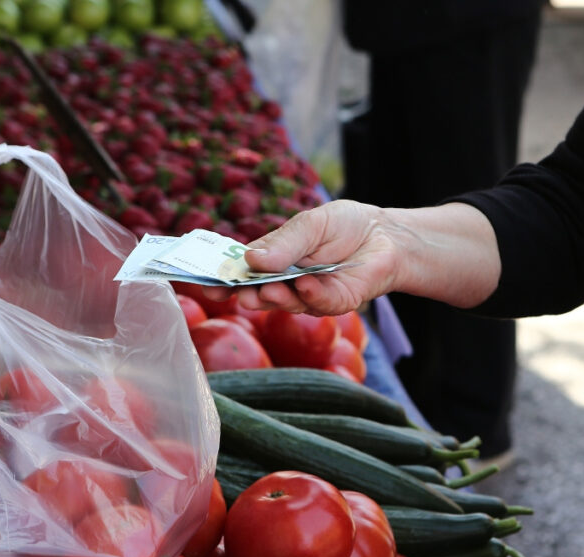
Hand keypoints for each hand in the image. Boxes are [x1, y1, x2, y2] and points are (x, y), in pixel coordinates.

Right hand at [201, 199, 500, 314]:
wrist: (386, 236)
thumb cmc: (345, 226)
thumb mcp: (310, 224)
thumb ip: (283, 242)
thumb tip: (251, 259)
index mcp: (271, 261)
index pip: (237, 272)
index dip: (216, 278)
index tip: (197, 280)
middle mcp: (284, 283)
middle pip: (254, 294)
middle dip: (242, 294)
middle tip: (233, 292)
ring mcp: (307, 297)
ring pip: (283, 304)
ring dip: (274, 297)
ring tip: (268, 288)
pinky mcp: (335, 304)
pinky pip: (319, 305)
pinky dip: (312, 296)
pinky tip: (308, 284)